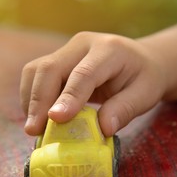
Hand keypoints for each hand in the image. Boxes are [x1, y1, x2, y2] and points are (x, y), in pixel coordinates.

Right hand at [20, 31, 165, 136]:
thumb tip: (102, 129)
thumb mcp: (146, 94)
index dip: (68, 97)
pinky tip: (39, 117)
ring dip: (31, 100)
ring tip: (35, 128)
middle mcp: (83, 44)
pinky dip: (32, 97)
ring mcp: (68, 50)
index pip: (84, 74)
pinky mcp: (59, 60)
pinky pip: (36, 76)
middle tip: (34, 131)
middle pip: (50, 68)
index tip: (55, 119)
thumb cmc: (145, 78)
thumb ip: (125, 109)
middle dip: (39, 100)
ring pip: (36, 70)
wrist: (141, 60)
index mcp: (109, 50)